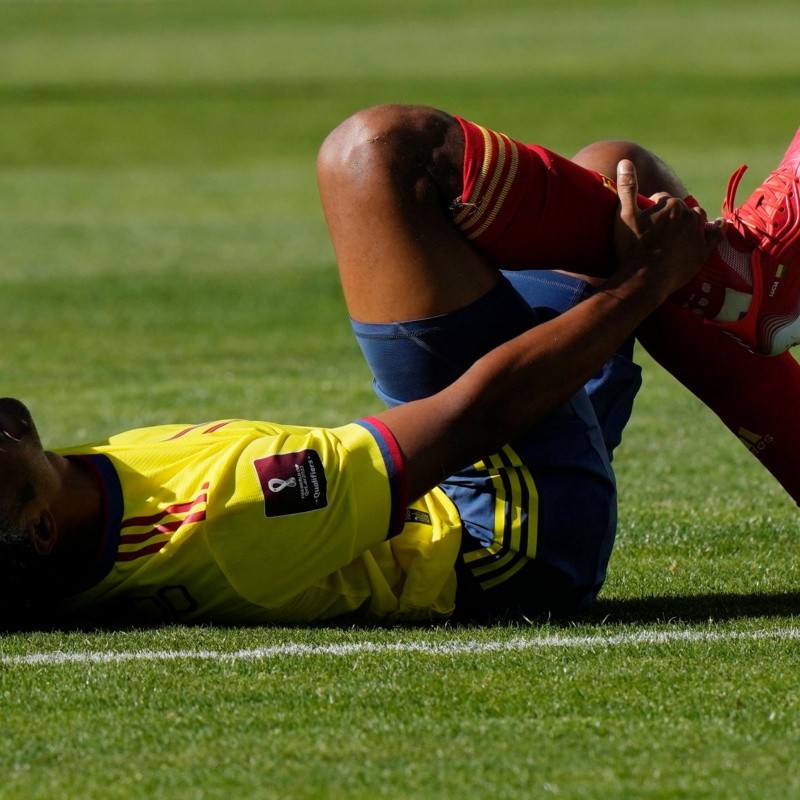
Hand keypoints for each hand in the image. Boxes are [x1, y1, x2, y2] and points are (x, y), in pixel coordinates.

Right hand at [613, 160, 724, 299]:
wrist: (644, 279)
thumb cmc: (631, 248)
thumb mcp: (624, 215)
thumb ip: (627, 187)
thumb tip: (625, 160)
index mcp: (670, 204)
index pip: (662, 198)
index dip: (651, 207)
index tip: (643, 220)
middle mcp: (688, 215)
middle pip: (681, 208)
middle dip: (671, 214)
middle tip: (658, 228)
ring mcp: (697, 233)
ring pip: (699, 218)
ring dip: (692, 219)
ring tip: (682, 227)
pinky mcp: (703, 251)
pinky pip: (716, 235)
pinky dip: (718, 228)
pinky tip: (719, 225)